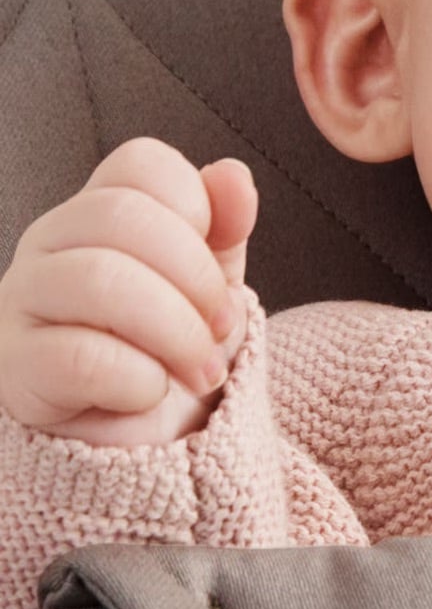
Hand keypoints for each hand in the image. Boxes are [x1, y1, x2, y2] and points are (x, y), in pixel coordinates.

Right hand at [0, 139, 257, 444]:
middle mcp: (49, 244)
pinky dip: (139, 379)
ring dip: (176, 332)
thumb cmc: (171, 352)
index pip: (141, 165)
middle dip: (196, 277)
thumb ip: (225, 226)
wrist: (144, 443)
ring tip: (201, 370)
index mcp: (97, 211)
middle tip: (221, 328)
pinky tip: (149, 393)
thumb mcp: (212, 283)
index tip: (220, 264)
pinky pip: (81, 357)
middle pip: (122, 216)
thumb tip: (232, 176)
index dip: (198, 207)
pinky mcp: (16, 369)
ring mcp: (22, 301)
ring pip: (100, 280)